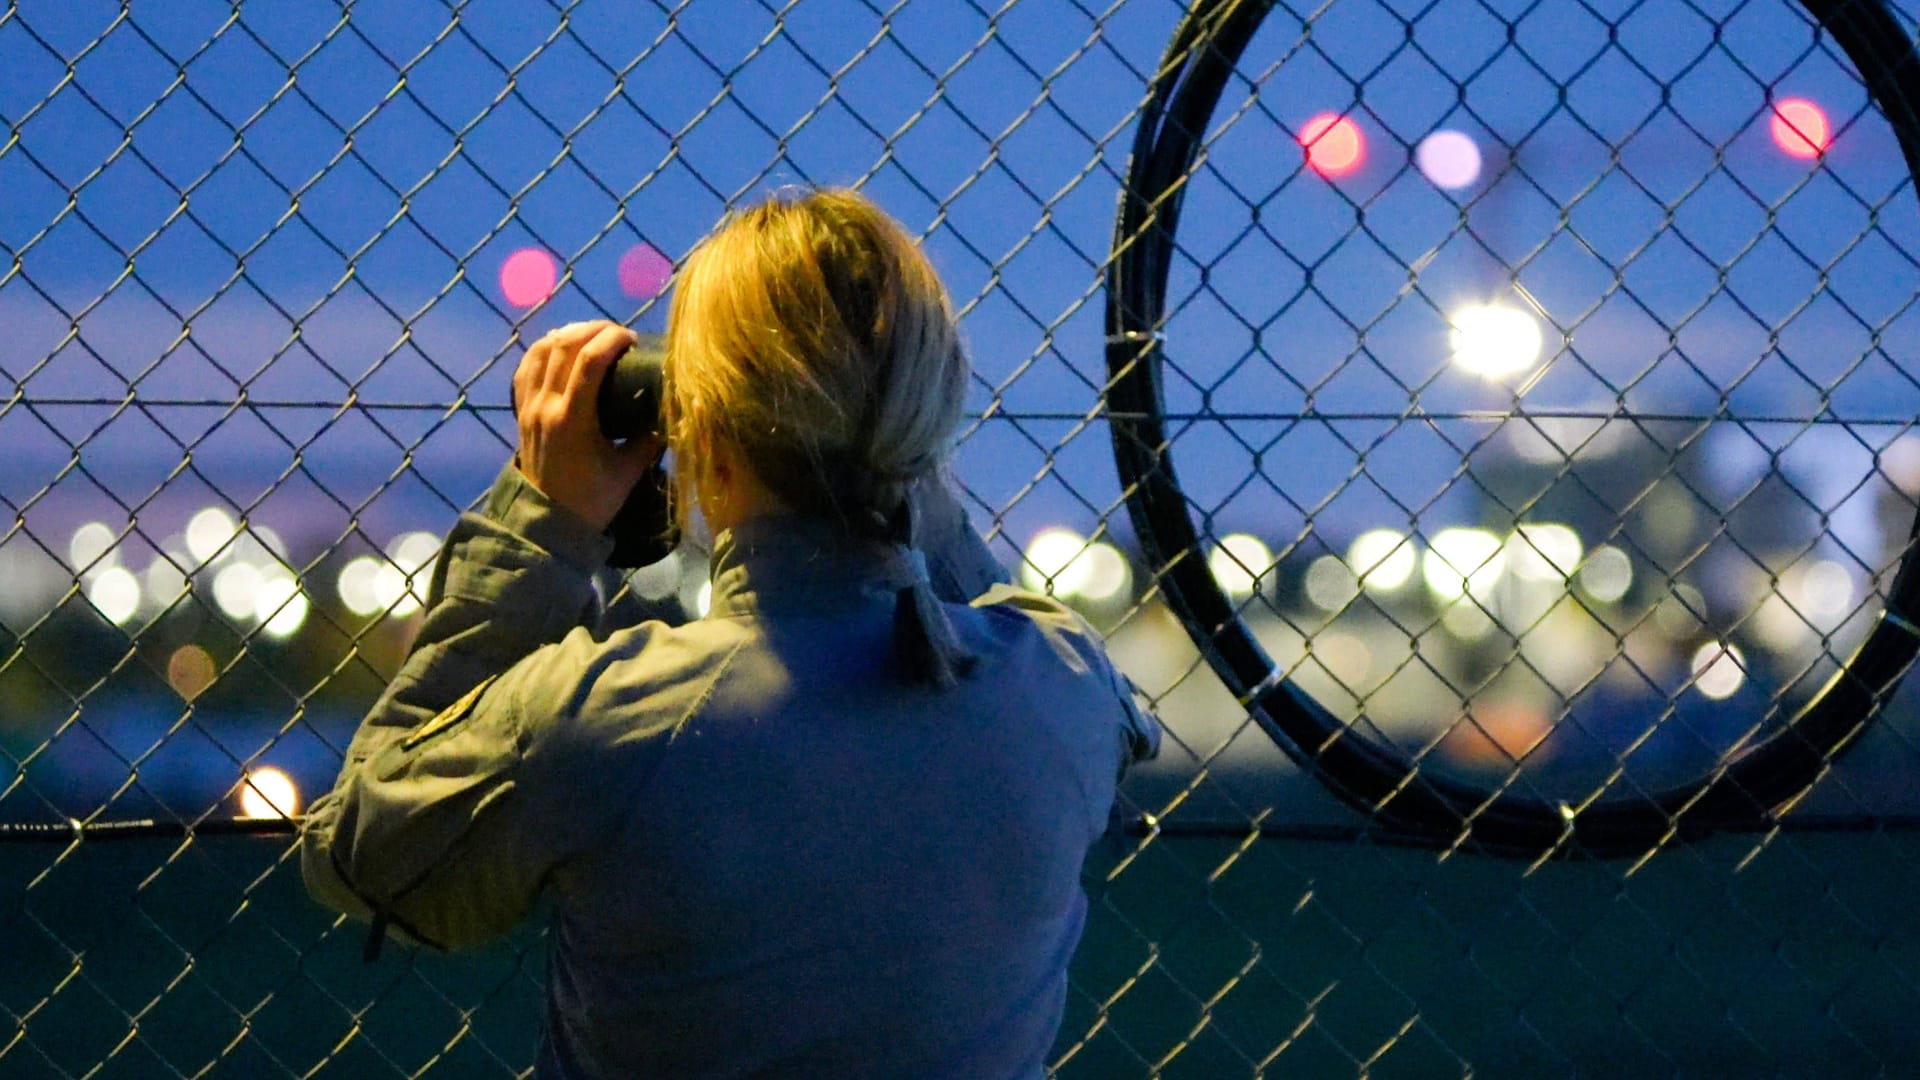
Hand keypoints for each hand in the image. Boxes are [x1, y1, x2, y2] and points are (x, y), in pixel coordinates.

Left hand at [512, 320, 664, 531]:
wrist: (549, 521)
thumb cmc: (593, 499)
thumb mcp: (629, 471)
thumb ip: (649, 438)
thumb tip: (669, 407)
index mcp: (572, 420)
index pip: (589, 361)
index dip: (612, 339)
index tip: (634, 339)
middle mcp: (546, 406)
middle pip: (564, 345)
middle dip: (594, 329)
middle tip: (618, 333)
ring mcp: (529, 406)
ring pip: (542, 349)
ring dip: (570, 333)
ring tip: (594, 334)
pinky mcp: (521, 409)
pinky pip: (526, 364)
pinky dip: (545, 348)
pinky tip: (564, 346)